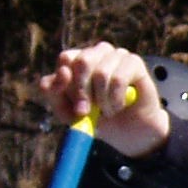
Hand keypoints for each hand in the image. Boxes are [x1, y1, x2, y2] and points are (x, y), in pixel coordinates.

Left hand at [38, 44, 170, 158]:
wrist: (129, 134)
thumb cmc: (98, 119)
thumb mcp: (67, 112)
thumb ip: (53, 92)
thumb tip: (63, 73)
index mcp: (77, 60)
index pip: (66, 59)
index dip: (67, 83)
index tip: (76, 106)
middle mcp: (97, 53)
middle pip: (82, 61)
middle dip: (84, 92)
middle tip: (88, 111)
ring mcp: (116, 56)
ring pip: (101, 72)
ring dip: (103, 100)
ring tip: (108, 111)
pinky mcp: (134, 63)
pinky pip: (118, 79)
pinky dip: (116, 99)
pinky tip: (120, 106)